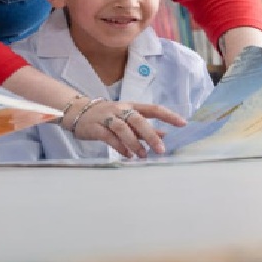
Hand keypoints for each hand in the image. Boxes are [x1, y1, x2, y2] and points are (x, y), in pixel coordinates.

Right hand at [71, 101, 185, 157]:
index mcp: (131, 106)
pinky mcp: (96, 127)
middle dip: (151, 135)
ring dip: (135, 143)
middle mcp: (120, 110)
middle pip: (138, 120)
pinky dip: (120, 147)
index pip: (153, 109)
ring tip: (143, 156)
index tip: (183, 124)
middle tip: (161, 150)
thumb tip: (165, 135)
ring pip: (123, 128)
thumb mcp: (127, 119)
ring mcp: (107, 117)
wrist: (77, 112)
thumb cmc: (107, 116)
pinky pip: (109, 137)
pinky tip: (128, 155)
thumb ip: (145, 127)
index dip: (169, 116)